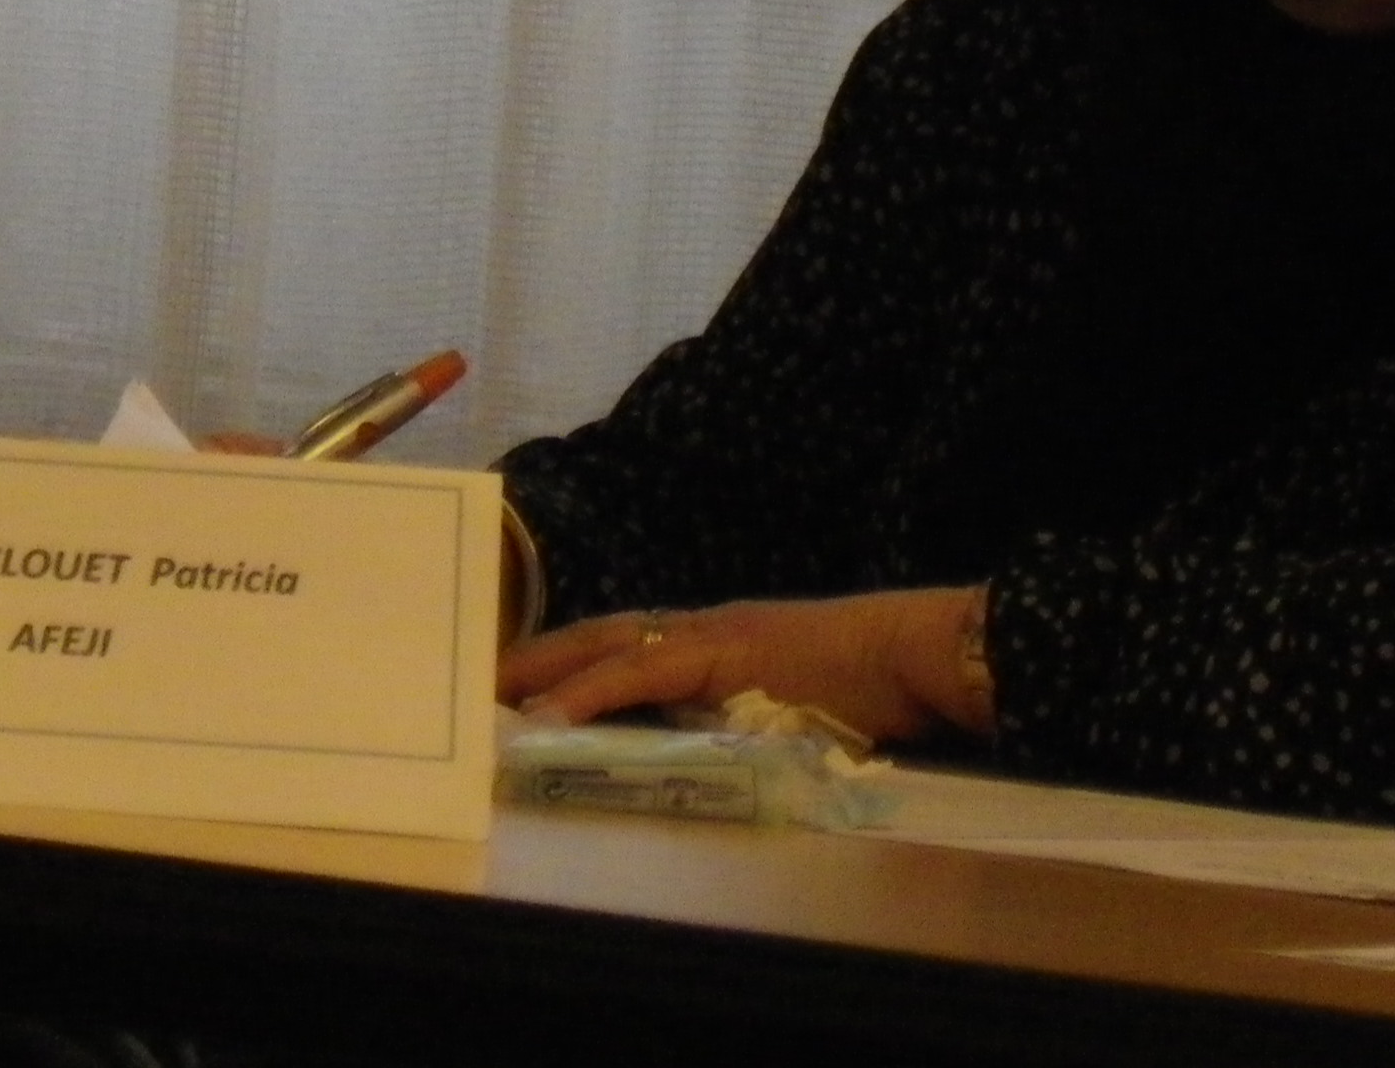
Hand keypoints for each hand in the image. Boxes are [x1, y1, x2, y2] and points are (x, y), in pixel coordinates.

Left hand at [497, 584, 993, 746]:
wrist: (915, 652)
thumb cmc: (869, 687)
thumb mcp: (790, 712)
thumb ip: (743, 727)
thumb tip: (707, 766)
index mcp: (713, 641)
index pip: (625, 643)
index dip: (570, 659)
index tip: (523, 679)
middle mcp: (699, 629)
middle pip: (597, 635)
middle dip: (536, 658)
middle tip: (480, 681)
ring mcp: (707, 635)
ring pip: (604, 646)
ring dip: (545, 672)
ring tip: (492, 695)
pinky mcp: (719, 653)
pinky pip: (638, 673)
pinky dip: (589, 694)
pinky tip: (549, 714)